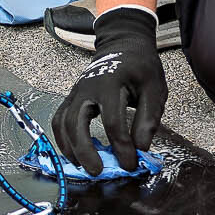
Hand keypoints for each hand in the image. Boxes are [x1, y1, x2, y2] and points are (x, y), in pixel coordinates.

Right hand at [51, 7, 166, 175]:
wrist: (124, 43)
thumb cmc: (141, 67)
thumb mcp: (154, 88)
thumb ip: (149, 118)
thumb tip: (141, 148)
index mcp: (110, 83)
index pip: (113, 122)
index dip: (122, 147)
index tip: (131, 164)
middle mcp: (87, 88)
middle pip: (77, 123)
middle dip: (85, 151)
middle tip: (98, 172)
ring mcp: (76, 92)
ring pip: (63, 123)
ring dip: (70, 148)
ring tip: (84, 167)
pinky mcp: (71, 97)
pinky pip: (59, 119)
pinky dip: (62, 139)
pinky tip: (74, 153)